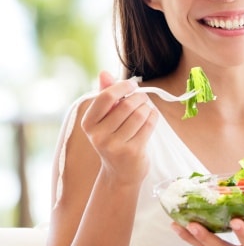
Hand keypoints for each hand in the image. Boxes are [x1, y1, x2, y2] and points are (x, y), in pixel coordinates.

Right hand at [81, 71, 157, 185]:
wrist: (120, 172)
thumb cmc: (113, 138)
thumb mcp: (104, 118)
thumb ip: (105, 94)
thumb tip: (104, 72)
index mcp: (88, 124)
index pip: (105, 97)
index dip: (122, 87)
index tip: (131, 85)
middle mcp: (98, 136)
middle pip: (127, 105)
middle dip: (139, 97)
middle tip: (142, 98)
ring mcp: (115, 146)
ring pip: (139, 114)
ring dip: (147, 108)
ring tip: (146, 110)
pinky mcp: (132, 152)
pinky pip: (149, 125)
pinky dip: (153, 117)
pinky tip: (151, 117)